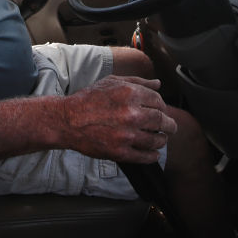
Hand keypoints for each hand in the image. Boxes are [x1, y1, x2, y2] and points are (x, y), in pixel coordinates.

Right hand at [60, 75, 177, 162]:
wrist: (67, 120)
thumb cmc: (88, 99)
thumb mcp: (112, 82)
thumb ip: (137, 82)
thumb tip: (158, 84)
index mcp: (130, 93)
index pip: (158, 101)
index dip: (163, 107)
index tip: (162, 111)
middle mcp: (131, 113)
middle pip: (162, 120)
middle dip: (169, 125)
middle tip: (170, 127)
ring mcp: (126, 134)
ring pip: (156, 140)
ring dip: (162, 140)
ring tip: (161, 140)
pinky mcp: (120, 151)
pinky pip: (144, 156)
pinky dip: (152, 156)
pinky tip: (153, 154)